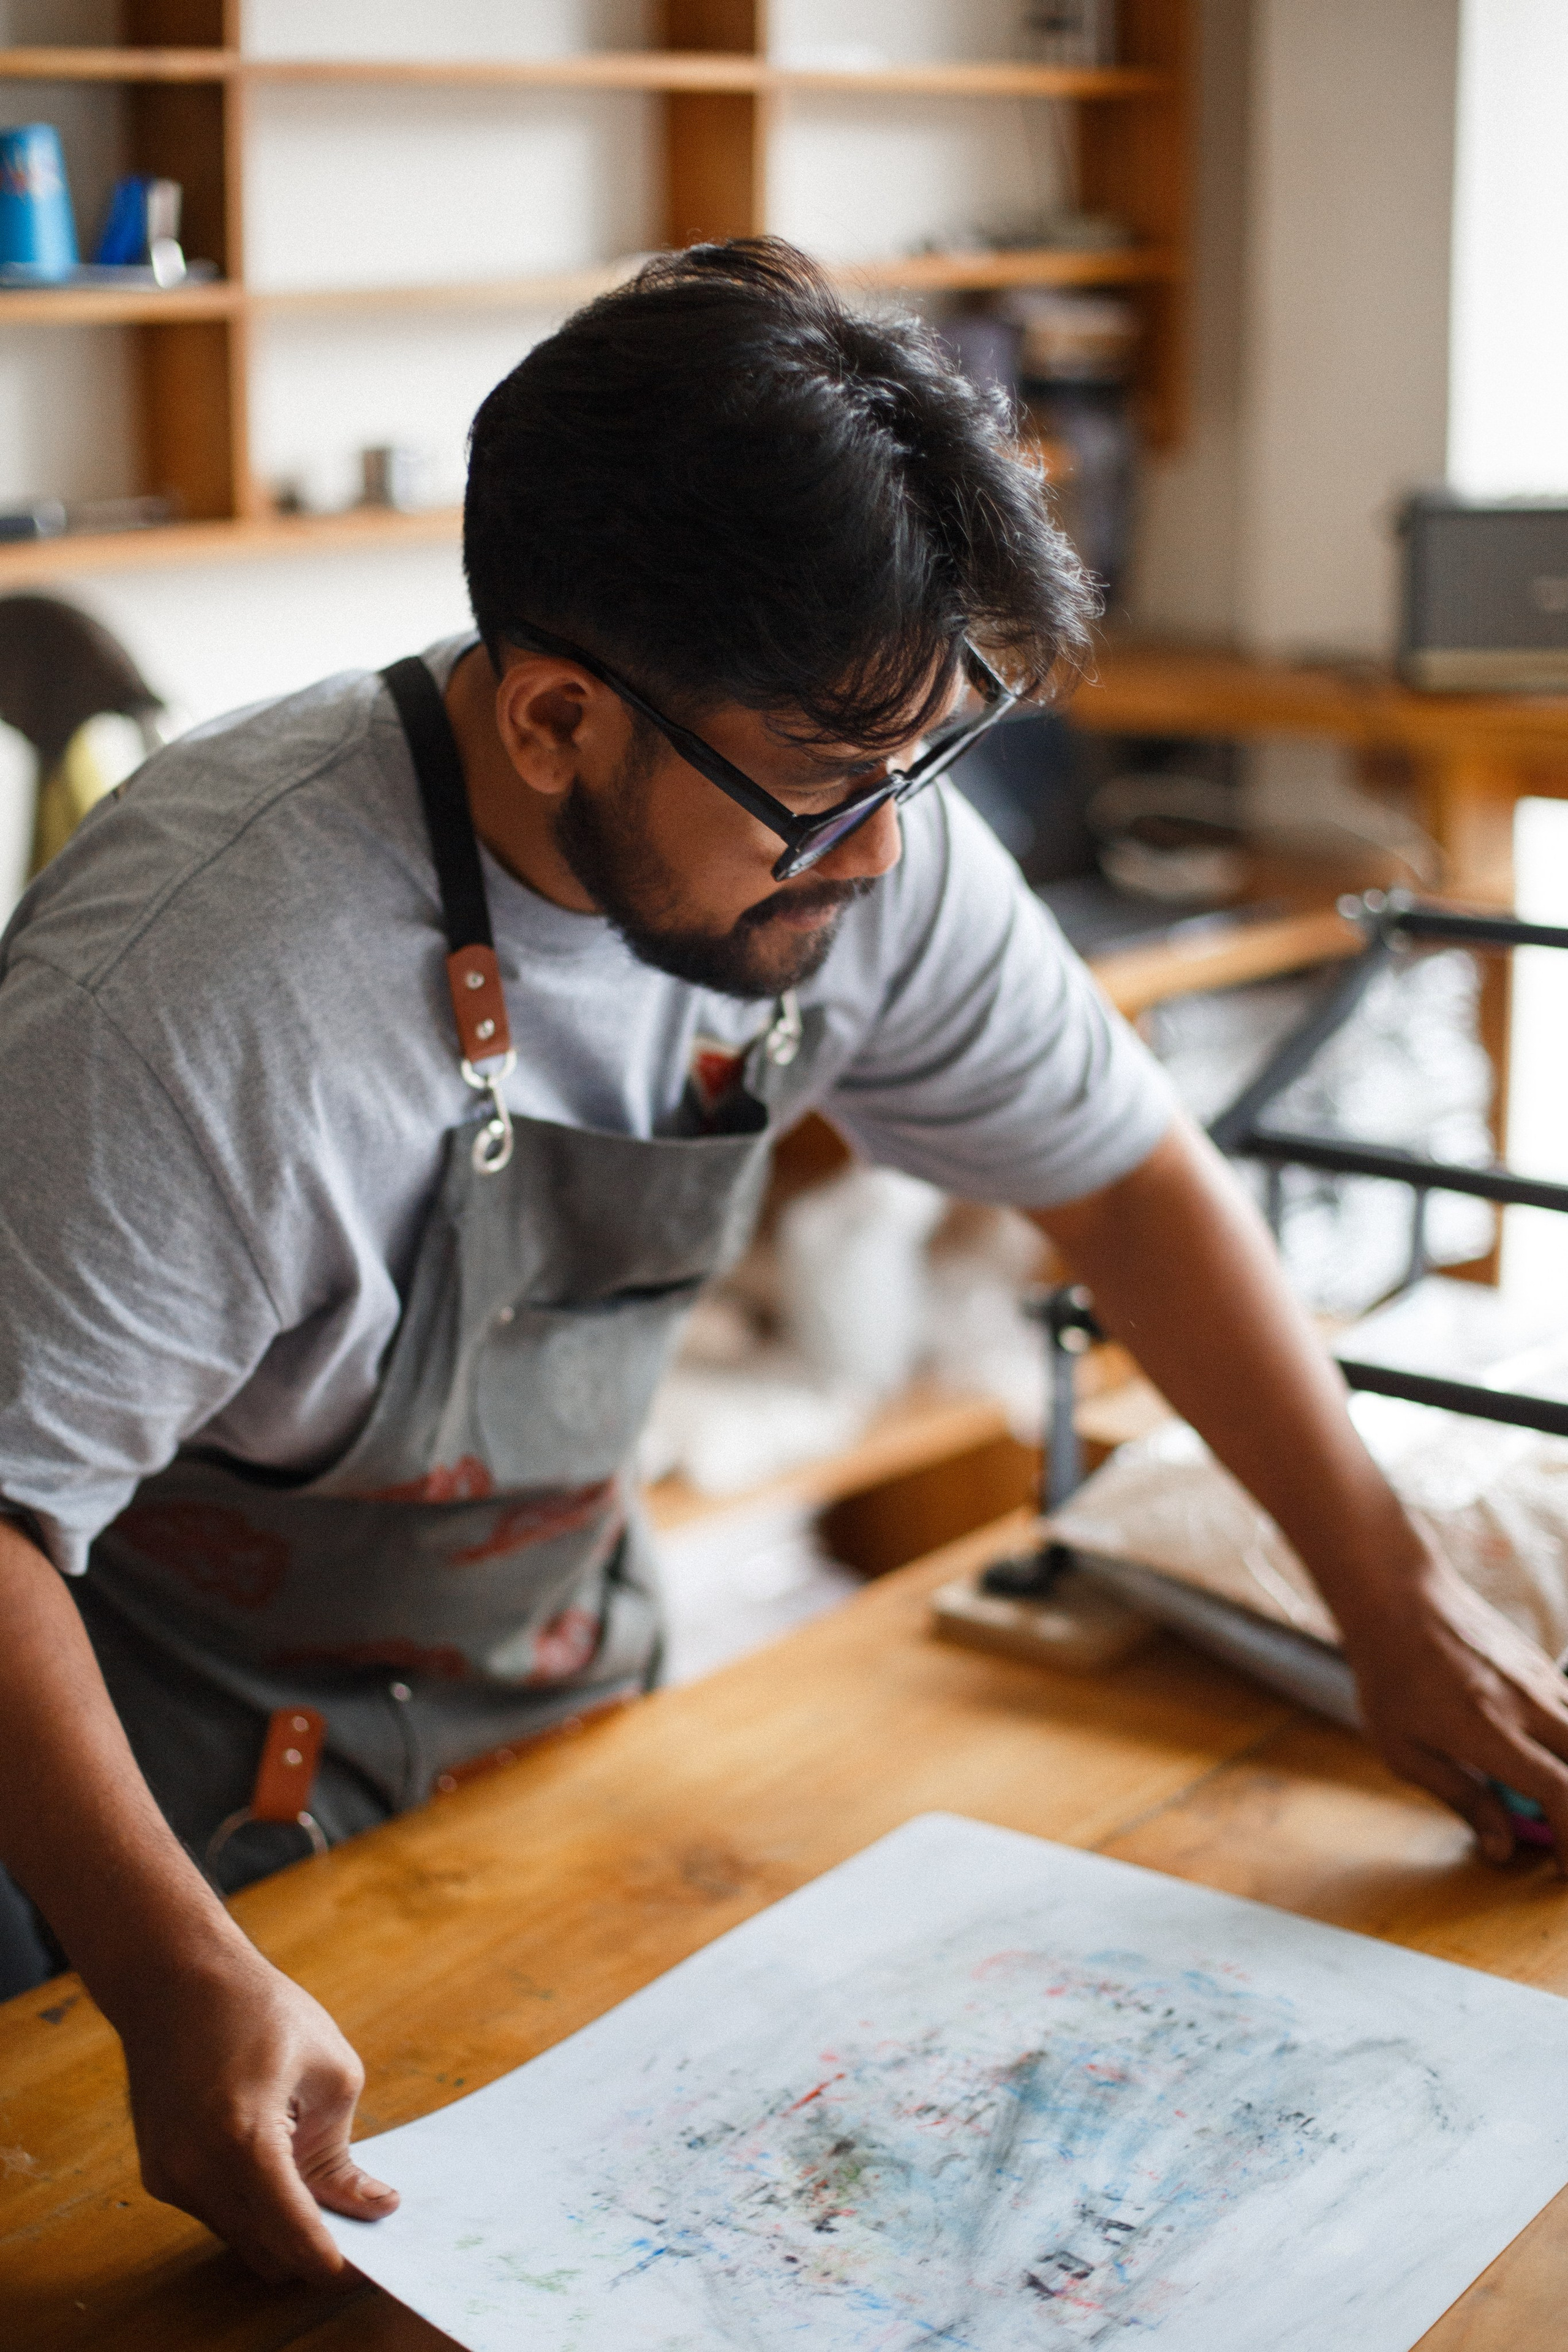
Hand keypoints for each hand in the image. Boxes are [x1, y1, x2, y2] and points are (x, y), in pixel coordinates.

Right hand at [116, 1943, 397, 2282]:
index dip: (334, 2261)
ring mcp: (169, 2177)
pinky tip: (272, 2159)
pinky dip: (251, 2205)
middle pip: (267, 2251)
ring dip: (281, 2226)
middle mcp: (194, 2170)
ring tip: (315, 2176)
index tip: (371, 2265)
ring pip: (241, 2237)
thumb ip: (343, 2156)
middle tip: (356, 2223)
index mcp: (242, 2140)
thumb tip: (373, 2208)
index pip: (294, 2235)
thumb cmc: (261, 2011)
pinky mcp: (158, 2175)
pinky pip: (217, 2212)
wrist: (175, 1979)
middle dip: (312, 2248)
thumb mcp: (329, 2070)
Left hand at [1339, 1548, 1567, 1864]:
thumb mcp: (1403, 1748)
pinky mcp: (1541, 1663)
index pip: (1559, 1792)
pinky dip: (1563, 1739)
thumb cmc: (1389, 1674)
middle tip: (1556, 1830)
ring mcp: (1539, 1678)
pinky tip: (1534, 1748)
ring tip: (1541, 1792)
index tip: (1562, 1867)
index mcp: (1489, 1731)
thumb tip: (1501, 1848)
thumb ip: (1460, 1798)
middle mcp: (1526, 1703)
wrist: (1397, 1595)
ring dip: (1566, 1768)